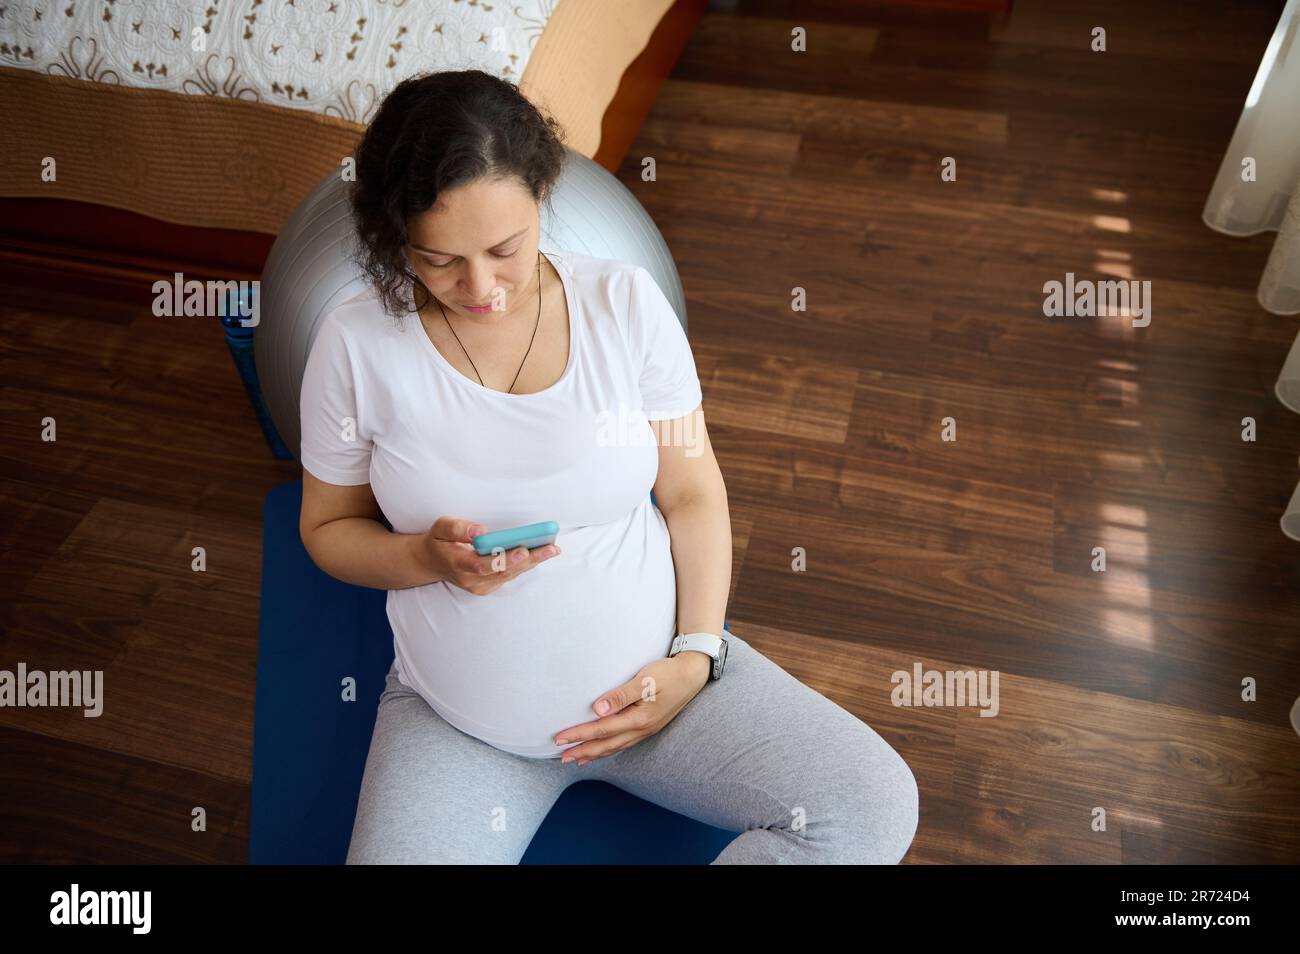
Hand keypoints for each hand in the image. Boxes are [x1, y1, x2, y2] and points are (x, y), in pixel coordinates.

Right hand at [419, 517, 559, 595]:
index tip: (523, 550)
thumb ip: (458, 528)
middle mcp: (471, 580)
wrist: (432, 562)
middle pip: (504, 571)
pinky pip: (511, 575)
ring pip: (511, 574)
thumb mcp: (440, 528)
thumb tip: (481, 530)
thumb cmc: (439, 542)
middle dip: (530, 559)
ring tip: (552, 549)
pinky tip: (542, 553)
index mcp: (458, 564)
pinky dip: (526, 564)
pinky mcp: (489, 586)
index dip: (505, 560)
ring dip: (533, 562)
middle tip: (551, 548)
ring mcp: (481, 586)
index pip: (483, 565)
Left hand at [553, 652, 711, 764]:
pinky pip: (624, 743)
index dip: (578, 735)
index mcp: (639, 718)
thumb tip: (597, 710)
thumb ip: (620, 695)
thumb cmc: (668, 673)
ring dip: (594, 753)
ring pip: (615, 747)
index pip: (601, 730)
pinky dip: (609, 749)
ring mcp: (647, 730)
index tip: (559, 739)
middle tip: (561, 757)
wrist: (693, 673)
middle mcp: (642, 729)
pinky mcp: (649, 726)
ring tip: (577, 759)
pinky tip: (603, 749)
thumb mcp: (645, 680)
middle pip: (606, 745)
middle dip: (583, 751)